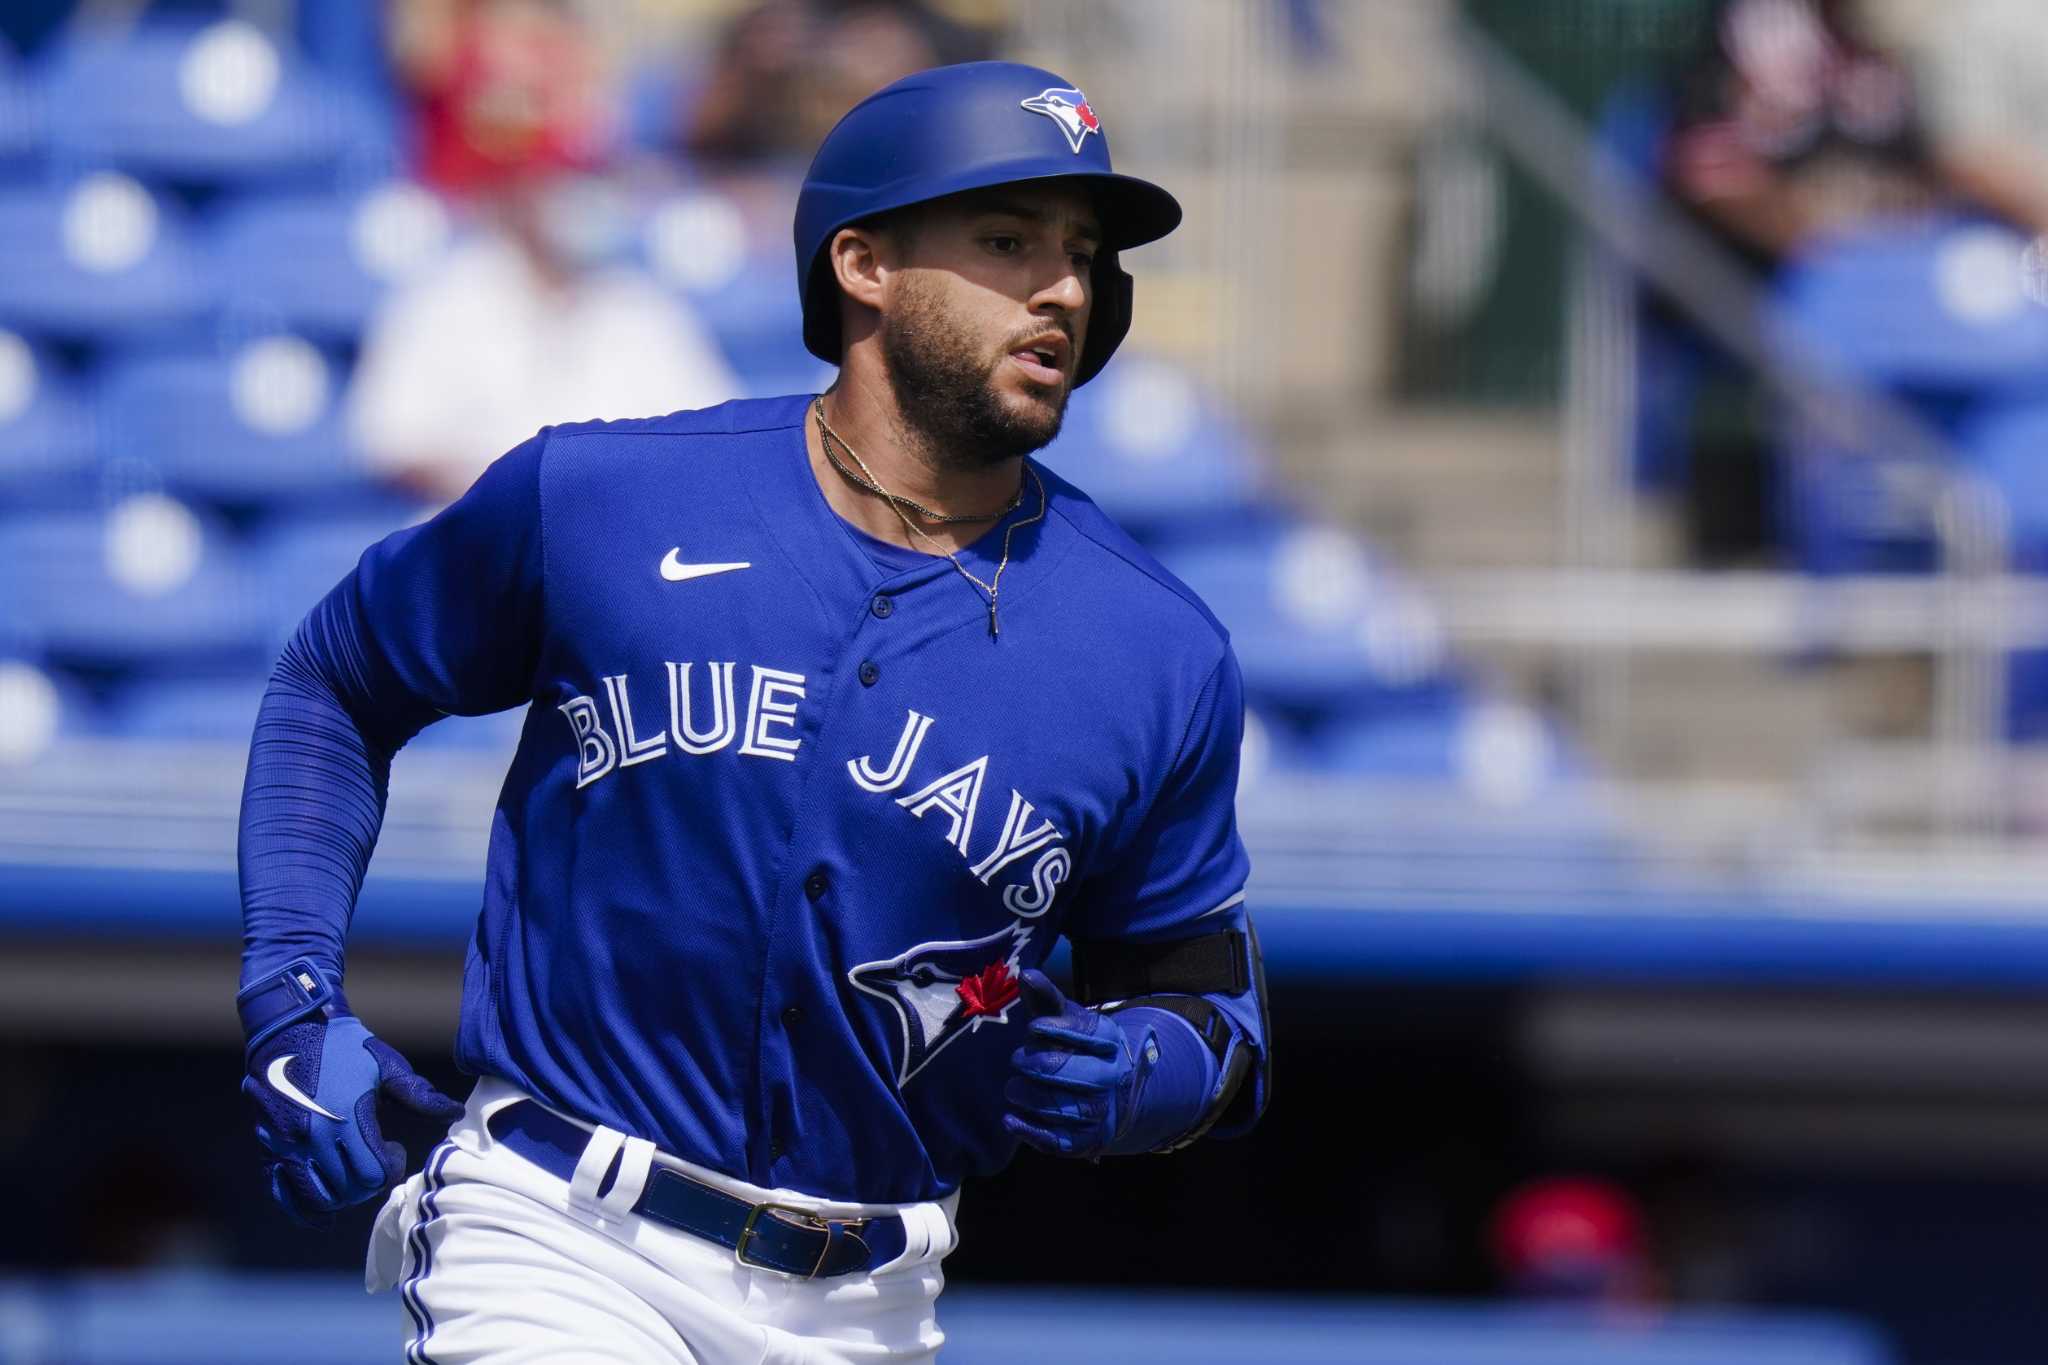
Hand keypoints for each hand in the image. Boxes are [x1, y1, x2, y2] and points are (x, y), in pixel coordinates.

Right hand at [241, 975, 461, 1227]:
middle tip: (375, 1163)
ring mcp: (287, 1145)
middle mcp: (314, 1138)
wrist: (289, 1029)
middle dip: (368, 1184)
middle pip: (348, 1191)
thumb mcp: (386, 1065)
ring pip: (317, 1199)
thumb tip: (455, 1113)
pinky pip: (283, 1193)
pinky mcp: (269, 1147)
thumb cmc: (343, 1046)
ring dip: (341, 1198)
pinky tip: (320, 1214)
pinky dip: (303, 1208)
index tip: (393, 1149)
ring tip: (351, 1178)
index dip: (391, 1169)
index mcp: (347, 1119)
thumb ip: (420, 1095)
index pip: (373, 1174)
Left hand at [1003, 969, 1158, 1158]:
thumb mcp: (1064, 1022)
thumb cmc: (1073, 1048)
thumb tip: (1027, 973)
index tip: (1034, 1026)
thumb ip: (1046, 1000)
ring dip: (1033, 1098)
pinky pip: (1061, 1141)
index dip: (1058, 1027)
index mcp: (1110, 1040)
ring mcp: (1102, 1110)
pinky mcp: (1087, 1141)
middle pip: (1077, 1072)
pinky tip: (1010, 1119)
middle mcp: (1112, 1075)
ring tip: (1013, 1089)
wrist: (1105, 1094)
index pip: (1088, 1031)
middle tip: (1017, 1060)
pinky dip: (1032, 1131)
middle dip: (1040, 1066)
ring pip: (1068, 1108)